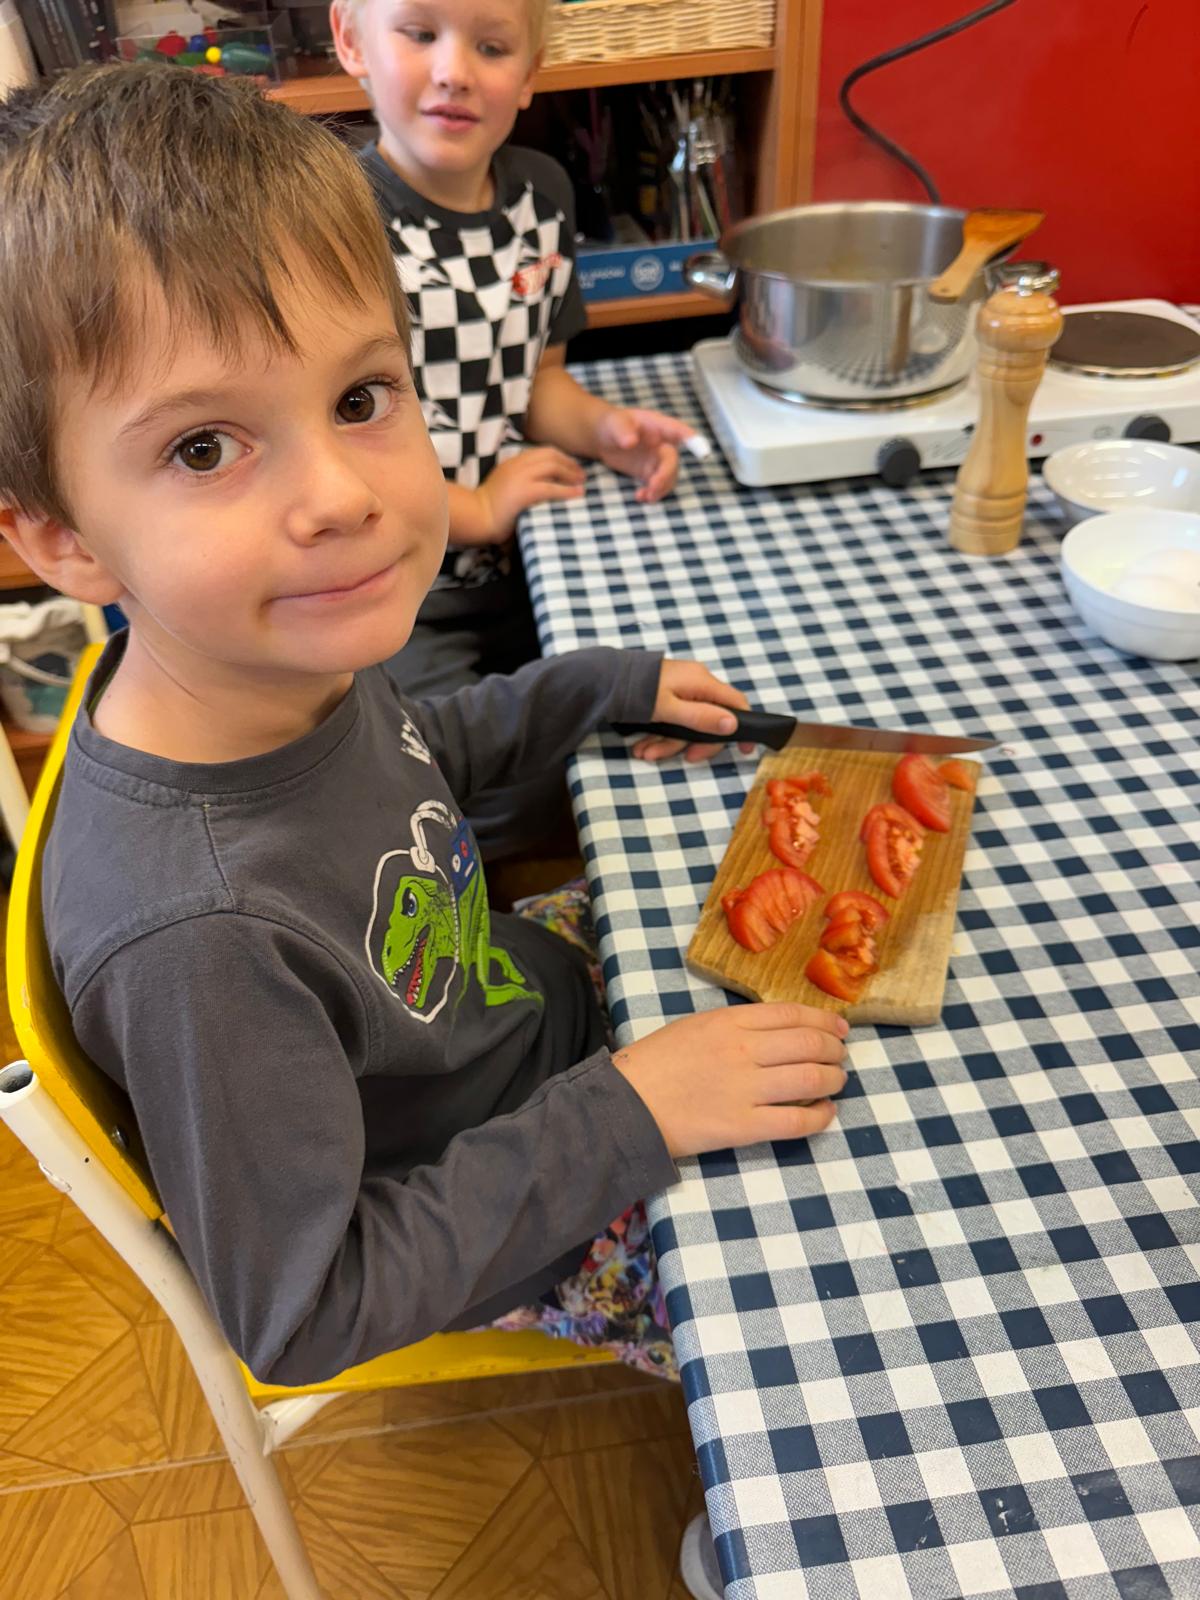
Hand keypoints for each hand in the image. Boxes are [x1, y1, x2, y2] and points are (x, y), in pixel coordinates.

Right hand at [473, 448, 586, 540]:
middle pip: (550, 455)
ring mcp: (520, 477)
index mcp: (512, 462)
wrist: (476, 517)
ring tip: (582, 482)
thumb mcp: (505, 486)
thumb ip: (520, 480)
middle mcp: (517, 464)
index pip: (541, 452)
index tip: (571, 466)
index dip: (560, 457)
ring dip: (571, 474)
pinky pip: (551, 487)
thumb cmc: (488, 508)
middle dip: (569, 462)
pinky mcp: (524, 492)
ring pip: (553, 467)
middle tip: (582, 474)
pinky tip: (578, 494)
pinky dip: (567, 490)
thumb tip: (541, 484)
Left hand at [594, 407, 695, 502]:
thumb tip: (630, 442)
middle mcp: (663, 443)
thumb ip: (623, 431)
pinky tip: (640, 497)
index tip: (702, 450)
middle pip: (672, 461)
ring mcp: (658, 460)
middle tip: (653, 486)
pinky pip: (658, 486)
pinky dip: (652, 494)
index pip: (677, 430)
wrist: (604, 438)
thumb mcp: (615, 424)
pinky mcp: (650, 473)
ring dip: (660, 489)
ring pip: (668, 477)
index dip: (690, 439)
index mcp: (658, 426)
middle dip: (666, 475)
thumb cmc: (613, 424)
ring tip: (645, 496)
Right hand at [613, 1003, 849, 1156]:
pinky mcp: (744, 1126)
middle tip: (840, 1056)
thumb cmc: (655, 1064)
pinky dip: (820, 1116)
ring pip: (810, 1079)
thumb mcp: (694, 1026)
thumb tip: (779, 1032)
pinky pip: (796, 1120)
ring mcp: (746, 1088)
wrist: (626, 1105)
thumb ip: (735, 1026)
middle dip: (834, 1049)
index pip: (792, 1014)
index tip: (839, 1028)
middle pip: (808, 1043)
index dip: (824, 1020)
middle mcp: (743, 1049)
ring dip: (833, 1080)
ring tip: (836, 1082)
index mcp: (729, 1020)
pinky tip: (825, 1113)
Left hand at [631, 658, 754, 763]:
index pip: (736, 703)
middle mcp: (696, 684)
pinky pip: (673, 720)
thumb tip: (733, 724)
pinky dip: (660, 735)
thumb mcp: (670, 709)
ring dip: (668, 743)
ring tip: (645, 753)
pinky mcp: (667, 696)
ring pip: (687, 724)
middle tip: (684, 758)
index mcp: (702, 682)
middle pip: (710, 720)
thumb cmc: (637, 691)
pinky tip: (643, 746)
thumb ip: (701, 717)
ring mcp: (681, 690)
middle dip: (692, 742)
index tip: (743, 750)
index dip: (743, 727)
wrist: (604, 678)